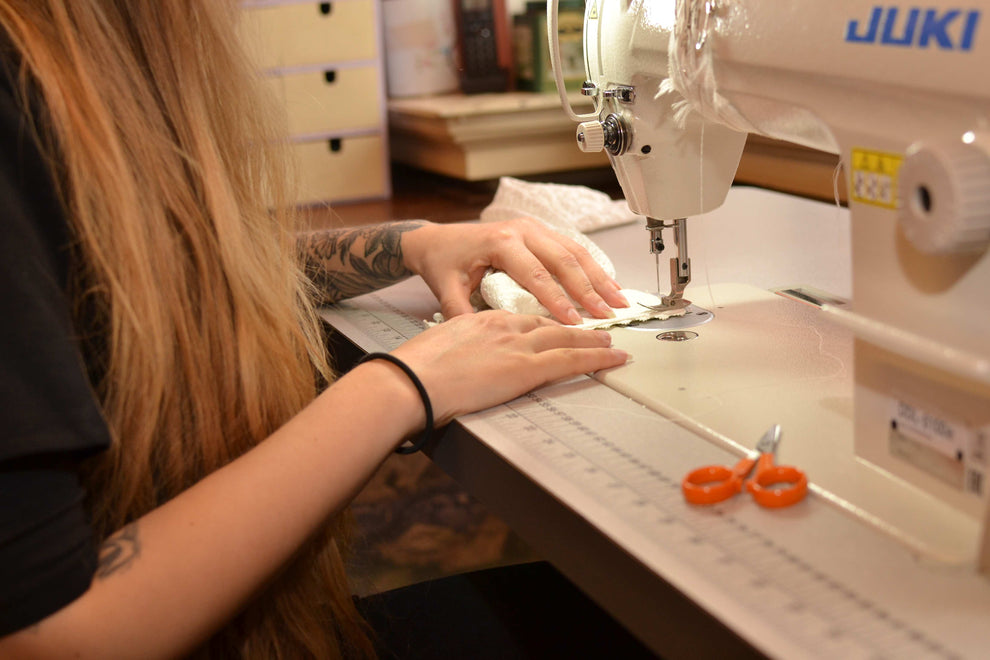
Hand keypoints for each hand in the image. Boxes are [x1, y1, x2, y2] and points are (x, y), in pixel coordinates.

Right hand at [391, 311, 627, 424]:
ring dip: (593, 340)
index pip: (525, 318)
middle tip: (600, 328)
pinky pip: (570, 359)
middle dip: (579, 326)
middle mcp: (504, 326)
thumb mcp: (440, 346)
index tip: (559, 326)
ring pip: (567, 337)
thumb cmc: (415, 370)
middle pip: (551, 323)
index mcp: (482, 320)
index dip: (548, 322)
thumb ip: (460, 348)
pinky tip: (613, 359)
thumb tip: (462, 362)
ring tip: (611, 343)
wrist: (410, 380)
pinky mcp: (525, 367)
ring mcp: (517, 345)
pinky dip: (596, 358)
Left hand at [401, 219, 628, 324]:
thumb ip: (461, 312)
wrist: (437, 239)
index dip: (557, 299)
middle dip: (589, 289)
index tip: (574, 322)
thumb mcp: (446, 287)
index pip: (536, 274)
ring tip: (620, 300)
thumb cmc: (444, 262)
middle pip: (564, 260)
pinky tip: (608, 285)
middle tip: (608, 314)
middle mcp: (522, 231)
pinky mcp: (542, 233)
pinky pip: (573, 249)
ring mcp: (535, 229)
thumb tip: (481, 337)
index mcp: (501, 242)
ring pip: (575, 252)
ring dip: (599, 278)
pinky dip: (593, 268)